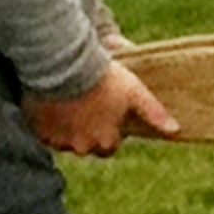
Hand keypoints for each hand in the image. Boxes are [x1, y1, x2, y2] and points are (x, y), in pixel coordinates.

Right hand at [24, 60, 178, 157]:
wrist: (65, 66)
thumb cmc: (104, 78)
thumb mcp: (135, 92)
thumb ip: (154, 113)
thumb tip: (175, 130)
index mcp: (105, 142)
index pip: (110, 145)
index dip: (109, 129)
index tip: (106, 112)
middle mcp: (81, 147)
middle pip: (86, 145)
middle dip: (88, 131)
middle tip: (87, 106)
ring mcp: (58, 141)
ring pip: (65, 140)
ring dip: (67, 128)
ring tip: (69, 103)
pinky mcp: (38, 131)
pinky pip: (44, 133)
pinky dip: (48, 123)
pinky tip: (52, 104)